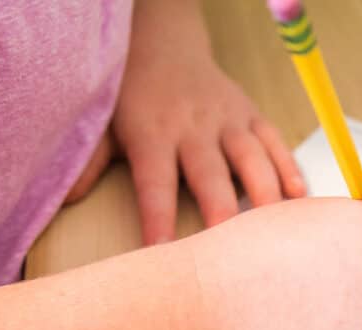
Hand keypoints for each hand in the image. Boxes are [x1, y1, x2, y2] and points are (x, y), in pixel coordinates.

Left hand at [111, 0, 305, 244]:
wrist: (163, 41)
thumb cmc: (131, 94)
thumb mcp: (102, 123)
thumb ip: (90, 161)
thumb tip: (62, 200)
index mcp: (153, 133)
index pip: (156, 184)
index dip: (160, 219)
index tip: (164, 253)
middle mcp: (193, 127)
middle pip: (211, 176)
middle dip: (222, 215)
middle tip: (232, 256)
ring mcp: (227, 119)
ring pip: (252, 158)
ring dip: (265, 195)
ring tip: (276, 234)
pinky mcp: (251, 114)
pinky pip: (275, 142)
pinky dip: (289, 168)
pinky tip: (299, 198)